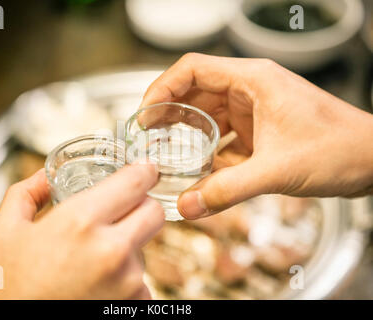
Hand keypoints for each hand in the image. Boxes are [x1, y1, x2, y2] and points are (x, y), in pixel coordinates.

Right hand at [0, 162, 163, 298]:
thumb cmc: (6, 289)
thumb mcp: (5, 231)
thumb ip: (27, 193)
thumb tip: (46, 176)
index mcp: (80, 222)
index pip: (136, 182)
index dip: (144, 172)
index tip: (144, 170)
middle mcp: (111, 251)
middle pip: (154, 212)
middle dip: (141, 206)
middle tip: (120, 212)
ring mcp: (127, 282)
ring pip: (146, 247)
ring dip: (128, 245)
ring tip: (92, 259)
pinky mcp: (133, 305)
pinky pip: (140, 280)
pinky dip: (125, 278)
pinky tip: (96, 283)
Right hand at [141, 53, 372, 218]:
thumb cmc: (339, 148)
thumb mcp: (277, 170)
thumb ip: (228, 190)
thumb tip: (188, 206)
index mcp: (253, 80)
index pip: (193, 69)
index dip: (163, 88)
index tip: (145, 113)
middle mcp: (251, 90)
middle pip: (195, 92)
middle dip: (169, 113)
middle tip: (147, 136)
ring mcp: (255, 110)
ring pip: (208, 116)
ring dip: (187, 134)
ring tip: (165, 152)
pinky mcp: (260, 131)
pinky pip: (224, 137)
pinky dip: (209, 152)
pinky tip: (199, 170)